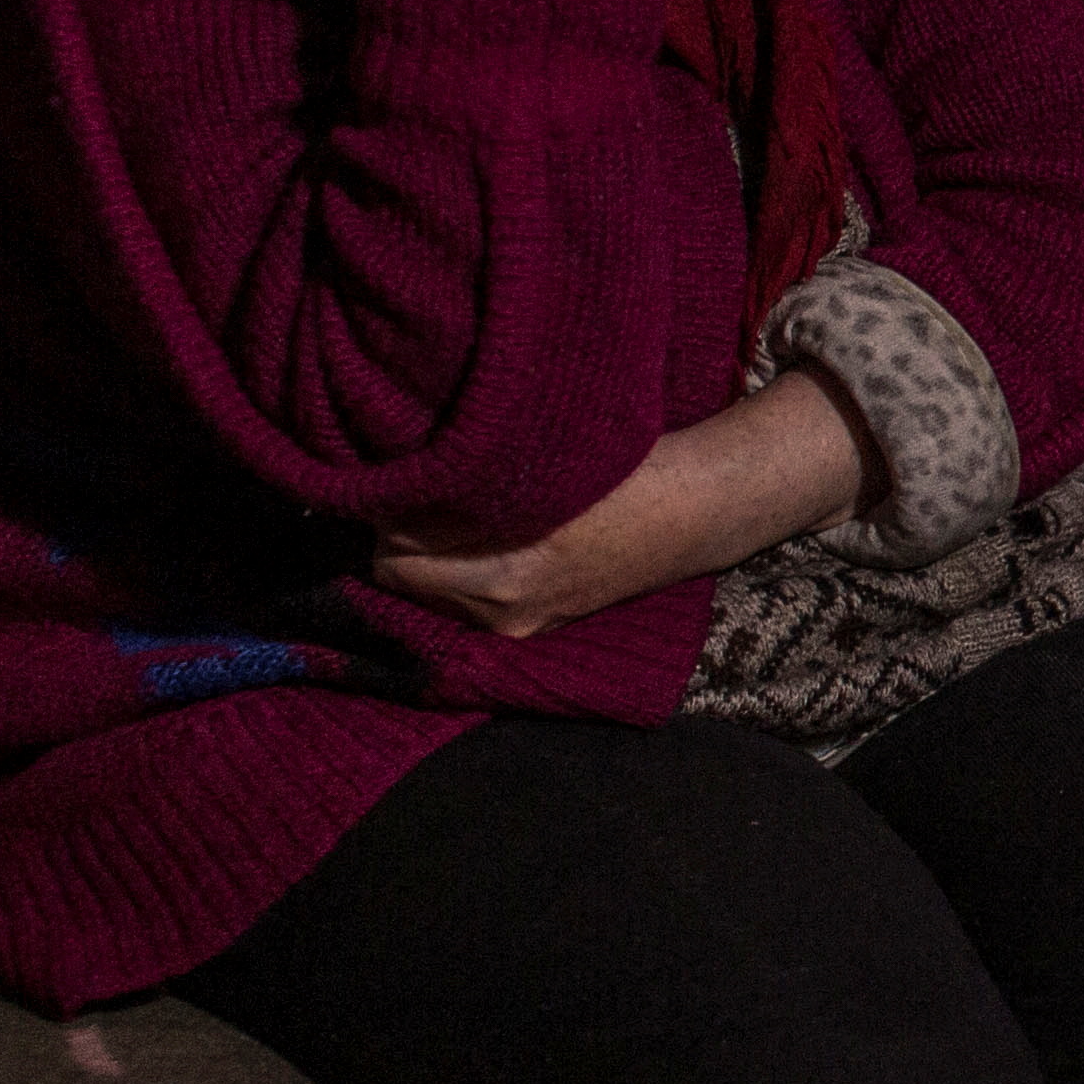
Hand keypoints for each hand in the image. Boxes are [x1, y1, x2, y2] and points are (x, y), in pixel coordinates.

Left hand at [368, 372, 869, 637]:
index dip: (387, 509)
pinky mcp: (538, 622)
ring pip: (431, 589)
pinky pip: (466, 600)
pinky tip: (480, 535)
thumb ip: (463, 473)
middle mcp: (503, 609)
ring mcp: (522, 621)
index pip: (393, 551)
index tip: (394, 472)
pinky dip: (460, 570)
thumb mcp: (536, 461)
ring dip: (428, 553)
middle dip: (398, 533)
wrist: (695, 510)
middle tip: (412, 486)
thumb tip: (393, 461)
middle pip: (401, 575)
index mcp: (503, 574)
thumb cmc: (622, 469)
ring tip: (449, 507)